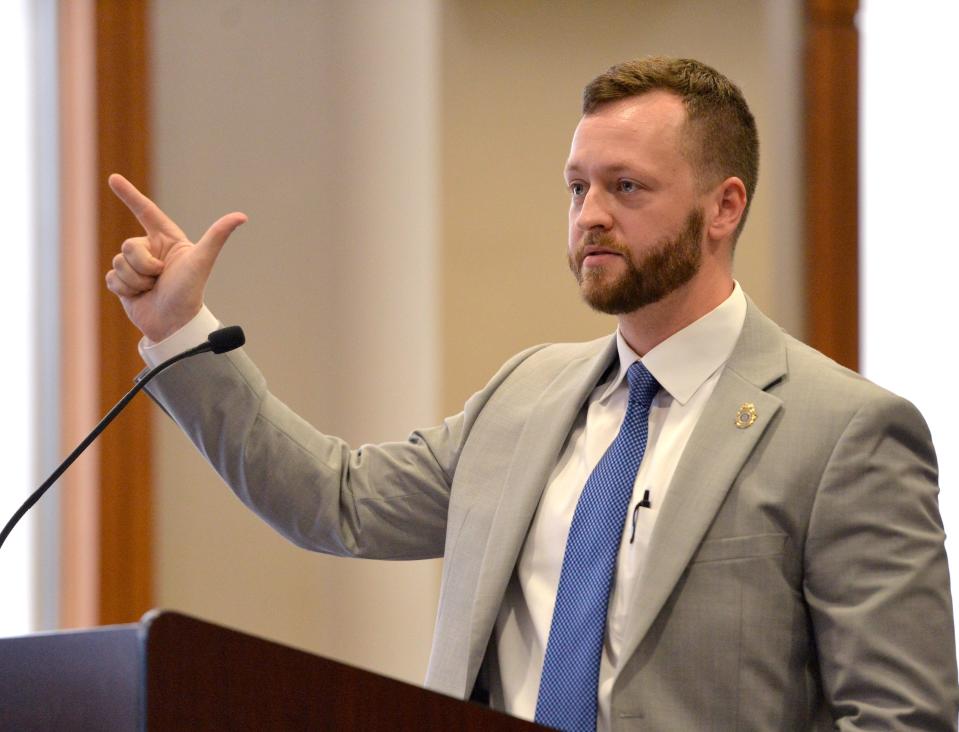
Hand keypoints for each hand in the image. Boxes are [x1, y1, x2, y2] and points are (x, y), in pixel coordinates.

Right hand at [104, 174, 246, 342]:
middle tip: (160, 277)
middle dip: (143, 265)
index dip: (129, 195)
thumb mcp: (201, 261)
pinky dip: (125, 289)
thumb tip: (242, 216)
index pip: (146, 211)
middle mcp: (151, 251)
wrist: (175, 324)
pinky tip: (140, 296)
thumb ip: (217, 236)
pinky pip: (111, 278)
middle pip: (129, 245)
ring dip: (135, 279)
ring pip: (118, 262)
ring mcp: (136, 267)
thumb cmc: (190, 292)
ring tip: (152, 289)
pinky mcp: (124, 283)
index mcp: (168, 240)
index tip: (113, 178)